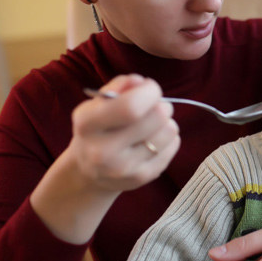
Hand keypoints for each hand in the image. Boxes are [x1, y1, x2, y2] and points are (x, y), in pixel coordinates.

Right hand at [30, 74, 179, 243]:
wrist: (88, 173)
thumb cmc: (98, 128)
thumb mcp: (97, 104)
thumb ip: (119, 86)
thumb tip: (140, 82)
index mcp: (88, 124)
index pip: (131, 106)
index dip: (149, 91)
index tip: (149, 89)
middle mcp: (102, 151)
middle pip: (157, 117)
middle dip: (162, 105)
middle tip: (154, 107)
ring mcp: (124, 168)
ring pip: (169, 131)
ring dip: (166, 122)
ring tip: (152, 125)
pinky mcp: (142, 178)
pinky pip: (173, 146)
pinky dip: (169, 138)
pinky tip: (153, 140)